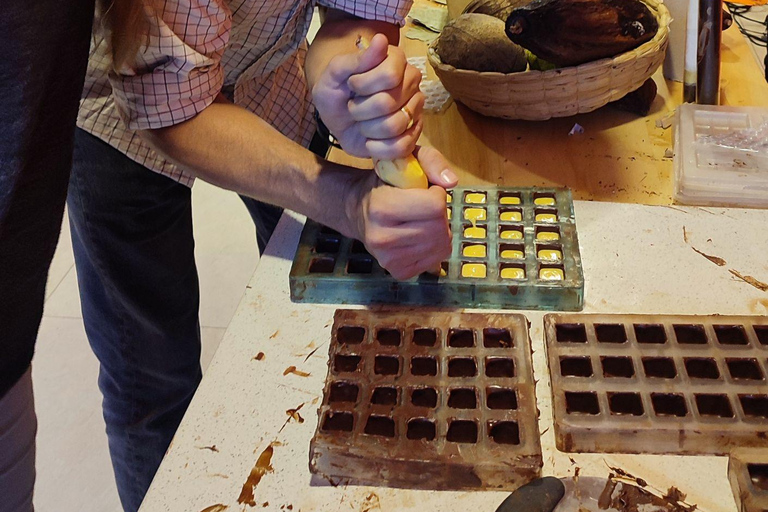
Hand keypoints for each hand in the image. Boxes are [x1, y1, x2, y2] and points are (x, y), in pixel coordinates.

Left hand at [312, 33, 424, 159]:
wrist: (336, 117)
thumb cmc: (336, 91)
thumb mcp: (335, 73)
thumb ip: (357, 59)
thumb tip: (381, 39)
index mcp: (396, 60)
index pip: (389, 76)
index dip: (363, 85)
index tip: (351, 84)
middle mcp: (412, 83)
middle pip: (388, 103)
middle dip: (360, 109)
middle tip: (354, 106)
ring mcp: (415, 110)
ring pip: (395, 126)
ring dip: (367, 129)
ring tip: (362, 122)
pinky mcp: (413, 136)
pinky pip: (400, 147)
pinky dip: (378, 148)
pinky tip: (370, 140)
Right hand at [344, 147, 458, 279]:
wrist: (358, 210)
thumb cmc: (385, 182)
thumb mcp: (406, 160)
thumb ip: (432, 162)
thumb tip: (452, 182)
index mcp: (381, 207)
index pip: (435, 207)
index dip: (436, 195)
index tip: (426, 191)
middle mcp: (381, 237)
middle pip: (439, 228)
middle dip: (440, 215)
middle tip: (426, 208)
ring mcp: (388, 259)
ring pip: (441, 246)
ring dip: (439, 232)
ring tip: (423, 222)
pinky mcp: (397, 272)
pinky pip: (436, 261)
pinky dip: (434, 248)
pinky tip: (420, 237)